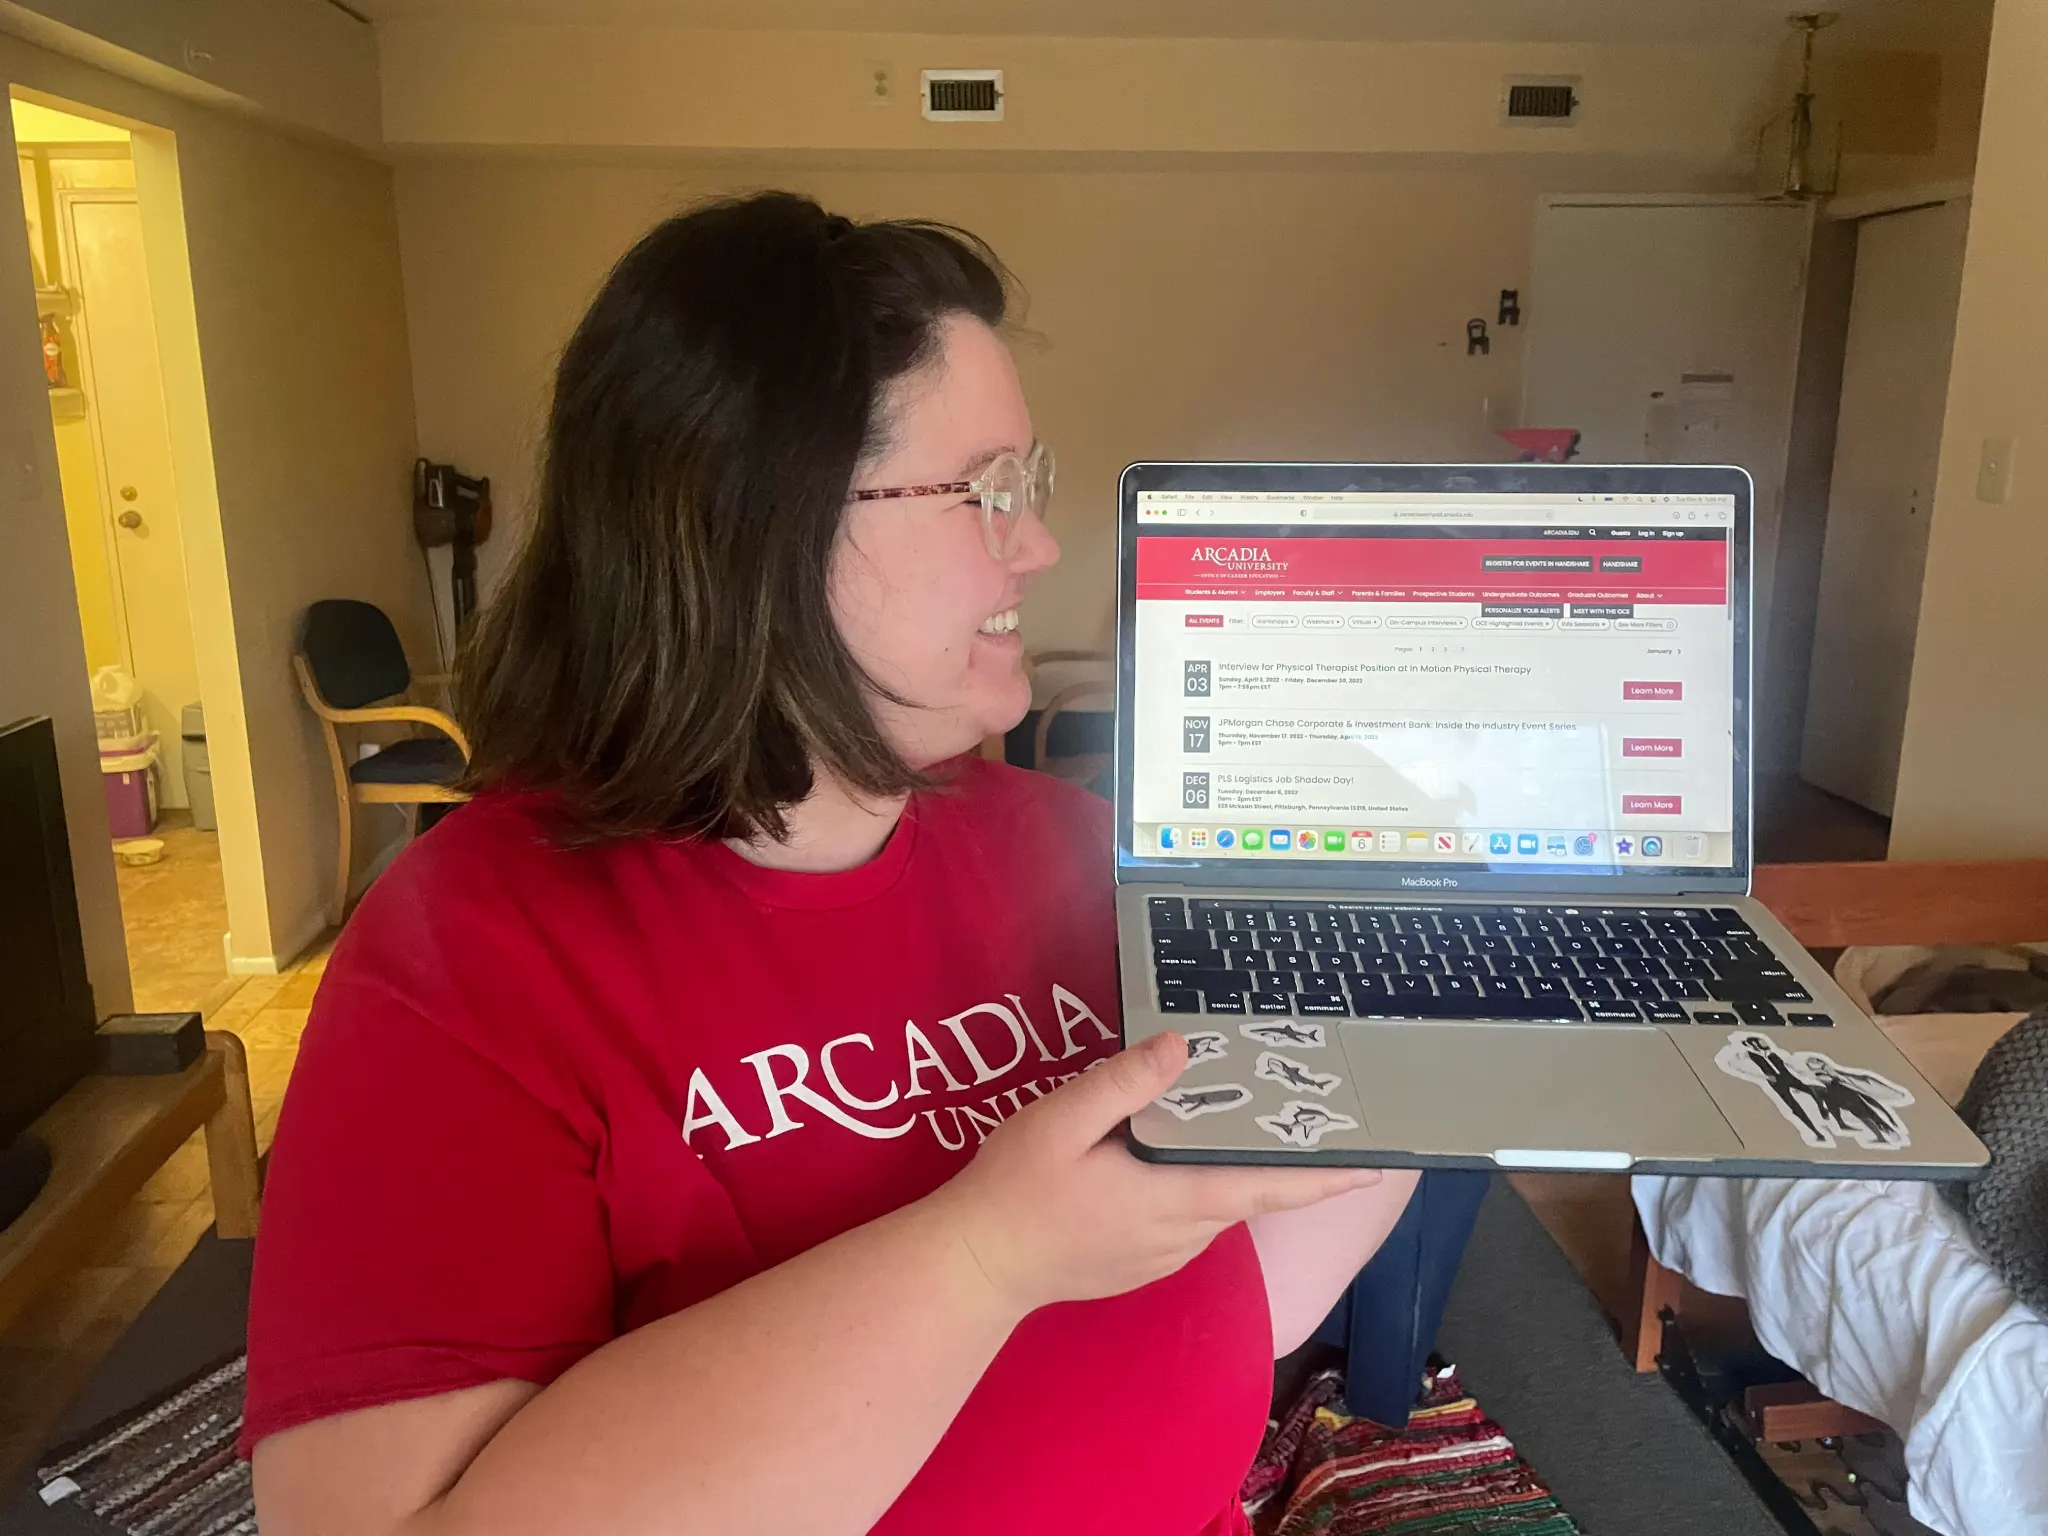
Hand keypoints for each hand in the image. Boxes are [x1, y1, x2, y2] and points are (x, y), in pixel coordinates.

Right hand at [926, 1032, 1381, 1317]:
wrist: (976, 1266)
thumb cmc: (1015, 1189)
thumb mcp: (1060, 1119)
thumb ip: (1124, 1083)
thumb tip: (1180, 1047)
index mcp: (1170, 1199)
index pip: (1264, 1186)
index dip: (1322, 1178)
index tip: (1374, 1166)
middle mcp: (1180, 1234)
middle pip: (1245, 1191)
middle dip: (1281, 1161)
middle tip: (1308, 1118)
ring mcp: (1160, 1255)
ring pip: (1213, 1204)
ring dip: (1230, 1170)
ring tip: (1242, 1125)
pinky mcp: (1140, 1261)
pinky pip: (1185, 1218)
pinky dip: (1195, 1187)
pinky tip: (1171, 1160)